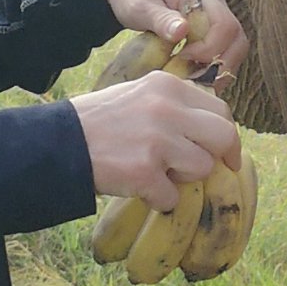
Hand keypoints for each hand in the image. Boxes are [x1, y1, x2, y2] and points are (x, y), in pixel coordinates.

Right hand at [72, 70, 241, 209]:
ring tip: (155, 172)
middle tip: (214, 170)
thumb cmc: (101, 121)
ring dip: (183, 178)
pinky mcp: (144, 172)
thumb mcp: (140, 94)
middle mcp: (167, 109)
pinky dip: (159, 199)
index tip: (227, 152)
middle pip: (224, 136)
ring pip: (201, 168)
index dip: (226, 134)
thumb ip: (176, 105)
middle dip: (222, 157)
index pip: (220, 109)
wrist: (60, 142)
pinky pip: (172, 196)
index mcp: (168, 86)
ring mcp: (157, 141)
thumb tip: (213, 130)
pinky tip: (138, 187)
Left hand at [101, 0, 248, 78]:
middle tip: (193, 78)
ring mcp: (216, 16)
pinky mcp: (211, 29)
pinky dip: (214, 68)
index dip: (210, 49)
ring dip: (219, 70)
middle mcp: (215, 3)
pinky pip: (224, 51)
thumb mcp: (139, 5)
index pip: (225, 25)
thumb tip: (182, 32)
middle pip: (237, 39)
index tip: (183, 58)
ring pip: (235, 48)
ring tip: (194, 82)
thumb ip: (160, 19)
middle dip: (221, 65)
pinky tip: (194, 77)